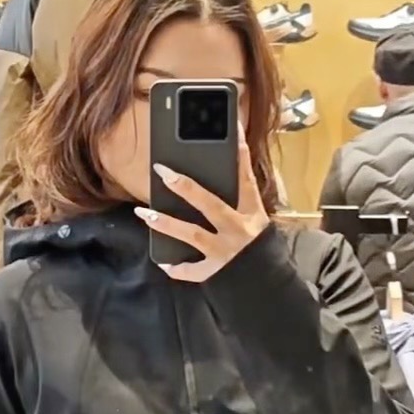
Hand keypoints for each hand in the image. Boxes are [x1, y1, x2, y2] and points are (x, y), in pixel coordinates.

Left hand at [135, 126, 269, 282]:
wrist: (268, 284)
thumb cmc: (259, 246)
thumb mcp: (258, 219)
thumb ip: (241, 198)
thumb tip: (226, 164)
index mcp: (252, 213)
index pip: (245, 179)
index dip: (240, 154)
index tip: (231, 129)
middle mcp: (238, 230)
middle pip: (210, 204)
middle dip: (186, 188)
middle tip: (162, 172)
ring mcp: (226, 252)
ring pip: (192, 235)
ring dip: (166, 223)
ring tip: (144, 212)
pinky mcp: (216, 272)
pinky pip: (193, 270)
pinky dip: (177, 268)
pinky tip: (163, 262)